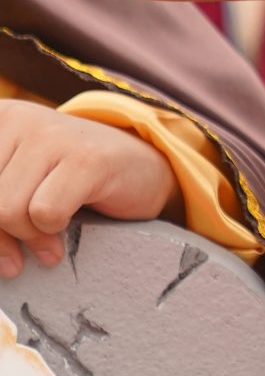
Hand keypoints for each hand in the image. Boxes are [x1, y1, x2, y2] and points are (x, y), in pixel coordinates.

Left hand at [0, 104, 175, 279]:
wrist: (140, 168)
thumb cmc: (67, 181)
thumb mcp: (12, 184)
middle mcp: (15, 118)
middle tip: (14, 257)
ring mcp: (52, 133)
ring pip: (7, 210)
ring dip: (27, 237)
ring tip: (44, 242)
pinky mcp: (86, 158)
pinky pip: (45, 214)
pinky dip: (53, 233)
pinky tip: (64, 232)